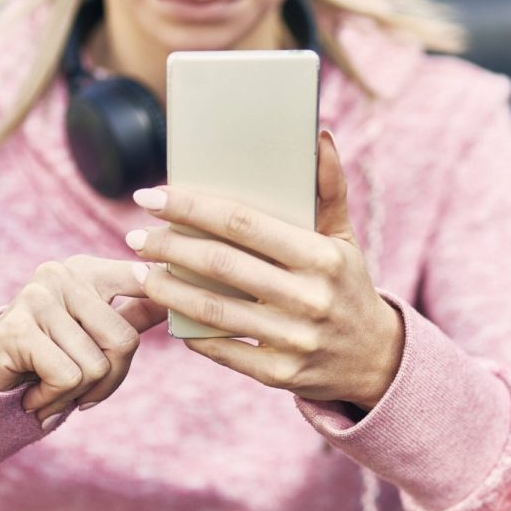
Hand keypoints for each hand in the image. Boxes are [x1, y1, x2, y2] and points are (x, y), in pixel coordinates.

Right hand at [0, 255, 167, 425]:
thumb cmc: (48, 354)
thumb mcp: (93, 331)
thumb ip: (133, 313)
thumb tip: (174, 299)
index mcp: (87, 270)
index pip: (143, 279)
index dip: (163, 296)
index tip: (171, 304)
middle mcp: (62, 274)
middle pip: (124, 342)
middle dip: (109, 381)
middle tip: (81, 391)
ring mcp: (37, 297)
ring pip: (95, 366)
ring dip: (75, 395)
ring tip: (50, 389)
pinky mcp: (18, 327)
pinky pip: (67, 377)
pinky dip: (54, 399)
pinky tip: (34, 395)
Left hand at [128, 131, 404, 410]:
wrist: (375, 359)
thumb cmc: (346, 285)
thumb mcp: (344, 237)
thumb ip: (329, 187)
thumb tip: (319, 135)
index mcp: (323, 257)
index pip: (244, 223)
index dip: (191, 207)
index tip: (152, 197)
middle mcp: (310, 298)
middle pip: (221, 264)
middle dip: (168, 246)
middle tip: (135, 235)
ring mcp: (295, 340)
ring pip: (213, 310)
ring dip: (167, 289)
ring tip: (141, 272)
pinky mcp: (280, 374)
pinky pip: (221, 349)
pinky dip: (189, 329)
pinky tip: (169, 311)